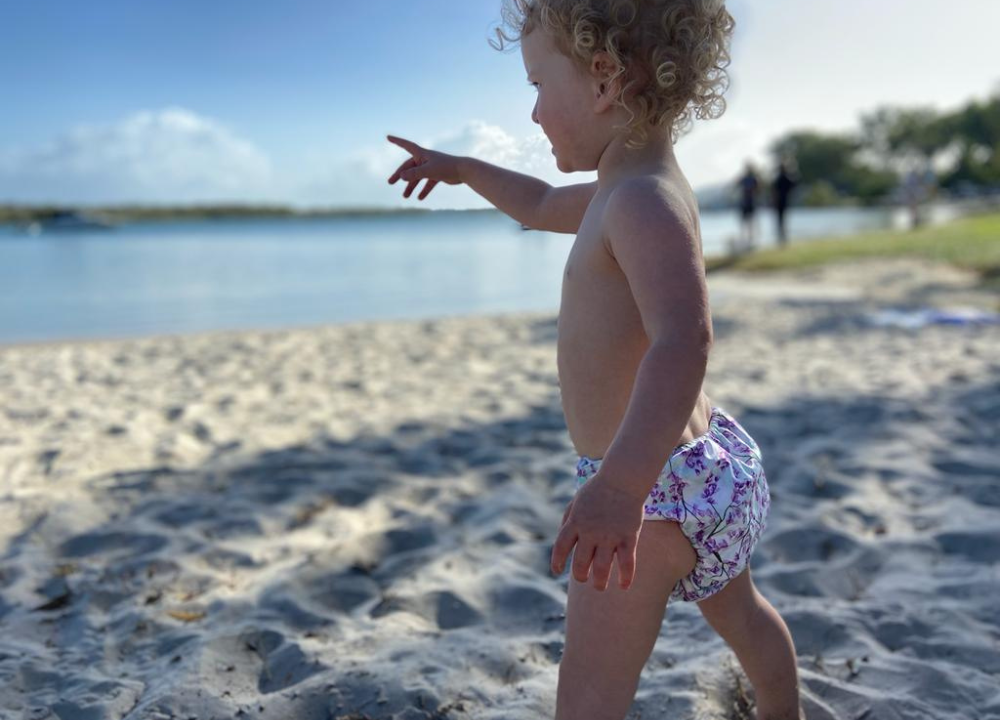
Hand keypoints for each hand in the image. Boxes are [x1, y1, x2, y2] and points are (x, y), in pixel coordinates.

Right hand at [386, 135, 463, 200]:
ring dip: (411, 186)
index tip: (388, 137)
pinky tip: (420, 198)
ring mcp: (431, 167)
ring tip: (405, 197)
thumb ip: (414, 174)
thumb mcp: (428, 171)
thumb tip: (401, 176)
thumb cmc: (446, 167)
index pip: (406, 145)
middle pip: (409, 167)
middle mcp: (425, 159)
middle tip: (390, 183)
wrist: (464, 171)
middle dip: (400, 175)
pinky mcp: (438, 175)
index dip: (397, 141)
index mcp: (422, 154)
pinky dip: (424, 190)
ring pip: (417, 177)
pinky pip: (428, 183)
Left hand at [551, 473, 645, 590]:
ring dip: (599, 582)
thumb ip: (568, 520)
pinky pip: (627, 562)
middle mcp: (590, 532)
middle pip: (580, 563)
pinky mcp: (628, 537)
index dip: (557, 562)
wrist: (622, 479)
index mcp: (575, 522)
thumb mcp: (576, 502)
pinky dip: (626, 577)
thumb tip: (564, 542)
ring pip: (601, 568)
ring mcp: (609, 536)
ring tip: (599, 586)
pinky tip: (624, 586)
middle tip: (583, 579)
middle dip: (580, 576)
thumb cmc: (598, 489)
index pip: (560, 547)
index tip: (557, 571)